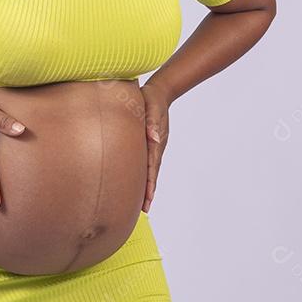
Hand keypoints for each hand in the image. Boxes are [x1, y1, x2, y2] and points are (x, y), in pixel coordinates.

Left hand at [140, 82, 170, 213]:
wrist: (159, 91)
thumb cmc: (152, 99)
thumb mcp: (152, 108)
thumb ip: (152, 122)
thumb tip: (153, 138)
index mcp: (156, 141)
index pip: (152, 166)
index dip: (149, 183)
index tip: (148, 198)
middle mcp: (157, 147)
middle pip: (152, 173)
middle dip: (149, 191)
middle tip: (145, 209)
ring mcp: (155, 146)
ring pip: (151, 170)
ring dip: (148, 186)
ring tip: (144, 204)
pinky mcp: (151, 143)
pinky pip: (148, 163)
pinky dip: (146, 175)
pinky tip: (141, 183)